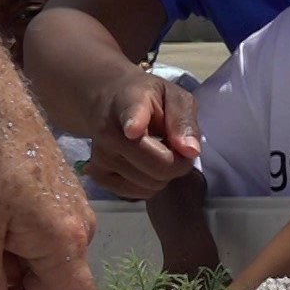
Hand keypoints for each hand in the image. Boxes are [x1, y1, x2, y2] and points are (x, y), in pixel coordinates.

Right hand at [82, 72, 201, 199]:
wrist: (110, 103)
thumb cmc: (148, 100)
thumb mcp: (174, 96)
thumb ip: (184, 120)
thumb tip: (190, 151)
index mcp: (130, 104)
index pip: (131, 117)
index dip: (134, 123)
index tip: (133, 129)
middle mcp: (109, 133)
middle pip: (159, 167)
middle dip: (177, 162)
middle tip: (174, 146)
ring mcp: (101, 157)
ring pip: (151, 185)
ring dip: (163, 173)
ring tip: (156, 151)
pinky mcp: (99, 176)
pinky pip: (139, 193)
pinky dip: (149, 183)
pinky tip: (143, 163)